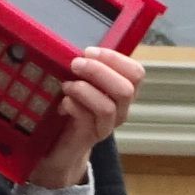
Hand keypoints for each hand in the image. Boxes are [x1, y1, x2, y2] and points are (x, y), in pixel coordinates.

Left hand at [30, 45, 142, 189]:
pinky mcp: (89, 138)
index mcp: (121, 93)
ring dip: (85, 90)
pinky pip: (87, 120)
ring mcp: (106, 127)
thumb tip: (75, 47)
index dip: (115, 58)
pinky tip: (63, 104)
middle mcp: (120, 110)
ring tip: (67, 85)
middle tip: (76, 64)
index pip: (136, 73)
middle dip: (99, 71)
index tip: (90, 51)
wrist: (59, 148)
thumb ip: (87, 69)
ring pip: (108, 107)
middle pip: (126, 88)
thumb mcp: (82, 84)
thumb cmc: (71, 110)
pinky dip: (74, 106)